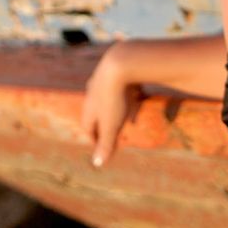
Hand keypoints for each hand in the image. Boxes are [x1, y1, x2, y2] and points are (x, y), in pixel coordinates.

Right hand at [81, 41, 142, 167]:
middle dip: (105, 123)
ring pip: (110, 98)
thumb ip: (106, 144)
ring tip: (129, 119)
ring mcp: (104, 79)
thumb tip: (98, 165)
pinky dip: (129, 97)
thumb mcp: (111, 125)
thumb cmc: (114, 98)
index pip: (87, 126)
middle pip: (97, 111)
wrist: (121, 62)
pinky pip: (122, 87)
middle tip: (113, 133)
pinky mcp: (118, 70)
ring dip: (118, 110)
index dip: (94, 138)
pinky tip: (139, 98)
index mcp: (89, 107)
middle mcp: (93, 92)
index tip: (101, 147)